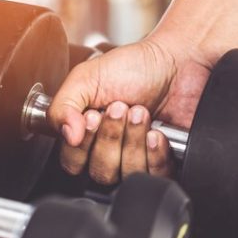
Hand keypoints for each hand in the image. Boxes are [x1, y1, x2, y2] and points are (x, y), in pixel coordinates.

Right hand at [48, 36, 212, 183]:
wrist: (176, 62)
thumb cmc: (133, 67)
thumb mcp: (86, 78)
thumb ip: (62, 106)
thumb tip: (66, 136)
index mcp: (85, 133)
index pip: (73, 163)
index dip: (82, 145)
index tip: (93, 116)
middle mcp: (109, 149)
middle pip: (100, 172)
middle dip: (111, 138)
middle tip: (120, 108)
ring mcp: (136, 157)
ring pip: (127, 174)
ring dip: (133, 140)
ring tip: (140, 112)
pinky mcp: (162, 160)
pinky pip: (155, 175)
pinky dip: (155, 153)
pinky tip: (156, 132)